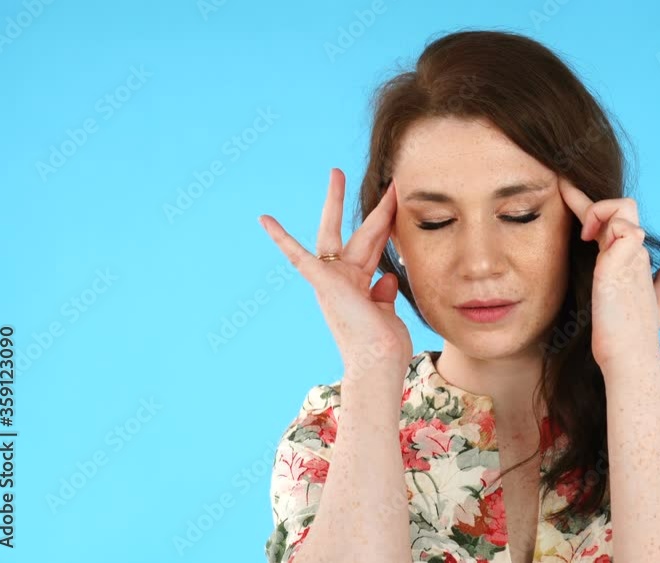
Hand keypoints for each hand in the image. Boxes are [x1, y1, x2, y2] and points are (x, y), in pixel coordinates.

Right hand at [259, 168, 412, 389]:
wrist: (377, 365)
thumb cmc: (384, 347)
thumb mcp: (388, 313)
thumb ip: (384, 292)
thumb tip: (388, 276)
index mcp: (360, 286)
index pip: (375, 247)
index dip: (386, 225)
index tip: (394, 204)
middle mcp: (345, 279)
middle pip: (364, 233)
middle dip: (376, 207)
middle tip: (385, 180)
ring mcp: (333, 280)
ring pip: (339, 234)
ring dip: (336, 202)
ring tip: (335, 172)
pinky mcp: (323, 283)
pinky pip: (298, 257)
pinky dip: (282, 239)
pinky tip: (265, 220)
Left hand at [559, 178, 659, 367]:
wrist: (631, 358)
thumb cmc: (633, 336)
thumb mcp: (651, 306)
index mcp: (636, 261)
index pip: (618, 224)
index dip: (593, 207)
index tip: (568, 191)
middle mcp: (637, 254)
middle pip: (626, 207)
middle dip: (595, 202)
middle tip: (571, 209)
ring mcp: (633, 257)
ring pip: (623, 209)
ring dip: (597, 211)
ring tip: (583, 236)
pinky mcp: (622, 263)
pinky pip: (624, 226)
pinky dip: (606, 223)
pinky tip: (588, 240)